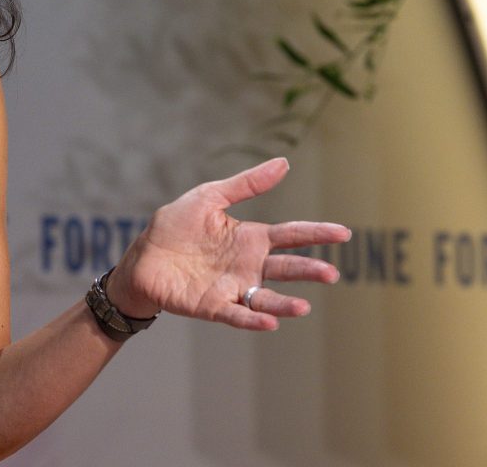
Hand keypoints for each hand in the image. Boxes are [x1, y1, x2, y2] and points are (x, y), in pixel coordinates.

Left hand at [109, 157, 351, 330]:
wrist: (141, 257)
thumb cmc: (175, 227)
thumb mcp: (208, 198)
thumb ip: (246, 185)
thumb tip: (284, 163)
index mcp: (250, 238)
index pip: (290, 235)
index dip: (317, 233)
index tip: (344, 232)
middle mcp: (248, 266)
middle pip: (286, 268)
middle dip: (309, 271)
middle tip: (331, 273)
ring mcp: (233, 288)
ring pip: (267, 298)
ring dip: (285, 304)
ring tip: (303, 306)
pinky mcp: (213, 306)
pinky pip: (237, 315)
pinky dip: (253, 320)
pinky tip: (269, 323)